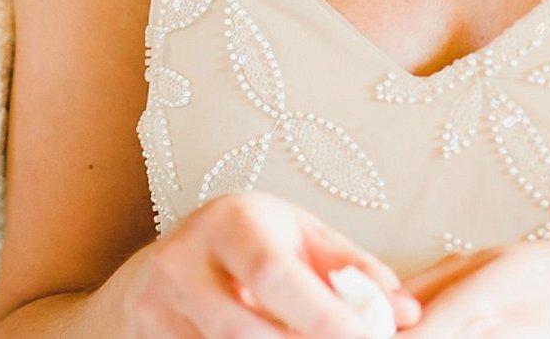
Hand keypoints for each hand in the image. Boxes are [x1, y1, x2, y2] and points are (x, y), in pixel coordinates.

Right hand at [123, 192, 415, 337]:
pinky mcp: (145, 334)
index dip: (323, 316)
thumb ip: (352, 270)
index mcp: (229, 223)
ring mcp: (155, 304)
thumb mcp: (301, 238)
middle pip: (242, 331)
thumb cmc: (255, 244)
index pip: (274, 274)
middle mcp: (181, 260)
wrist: (174, 259)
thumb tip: (405, 311)